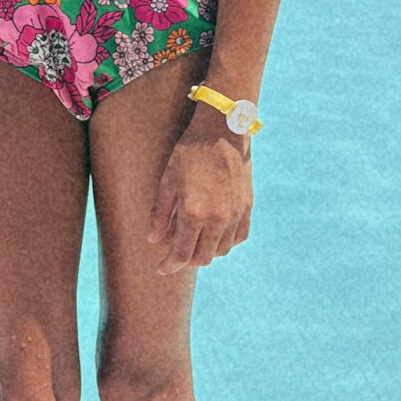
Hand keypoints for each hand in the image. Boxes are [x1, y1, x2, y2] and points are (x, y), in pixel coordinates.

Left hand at [147, 111, 252, 274]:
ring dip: (206, 252)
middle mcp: (217, 219)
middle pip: (202, 257)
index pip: (181, 253)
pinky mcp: (247, 206)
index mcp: (194, 213)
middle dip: (186, 261)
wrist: (222, 131)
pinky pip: (239, 237)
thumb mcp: (167, 181)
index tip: (161, 269)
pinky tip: (215, 236)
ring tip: (194, 243)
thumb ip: (160, 214)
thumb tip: (154, 240)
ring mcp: (235, 214)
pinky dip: (226, 242)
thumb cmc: (190, 153)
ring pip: (221, 250)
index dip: (169, 265)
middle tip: (175, 255)